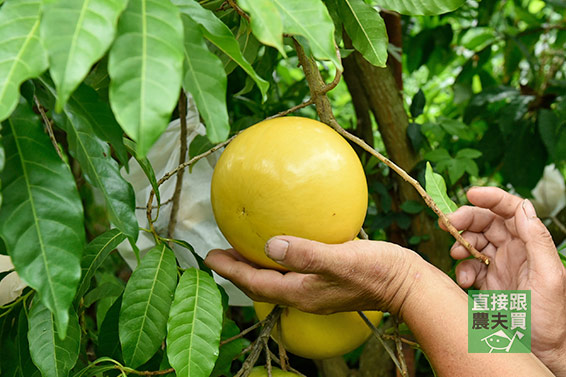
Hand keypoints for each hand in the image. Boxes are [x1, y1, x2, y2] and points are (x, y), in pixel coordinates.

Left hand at [205, 237, 425, 315]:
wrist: (406, 283)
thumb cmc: (376, 271)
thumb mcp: (340, 259)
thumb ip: (306, 253)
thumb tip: (270, 244)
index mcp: (301, 292)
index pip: (255, 282)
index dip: (230, 271)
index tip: (210, 257)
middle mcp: (304, 294)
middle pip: (261, 284)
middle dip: (238, 271)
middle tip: (221, 254)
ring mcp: (317, 289)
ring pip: (277, 278)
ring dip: (258, 265)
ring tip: (245, 248)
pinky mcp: (329, 280)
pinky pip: (295, 270)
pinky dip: (281, 259)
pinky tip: (287, 242)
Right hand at [446, 186, 565, 374]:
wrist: (541, 353)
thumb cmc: (550, 319)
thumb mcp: (550, 277)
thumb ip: (538, 240)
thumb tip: (523, 207)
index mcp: (531, 244)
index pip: (511, 210)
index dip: (491, 198)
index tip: (470, 194)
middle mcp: (515, 251)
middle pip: (486, 222)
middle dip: (466, 219)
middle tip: (447, 223)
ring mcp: (499, 266)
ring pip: (474, 243)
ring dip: (460, 244)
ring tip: (455, 255)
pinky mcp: (487, 283)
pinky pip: (469, 268)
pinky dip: (461, 270)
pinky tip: (464, 282)